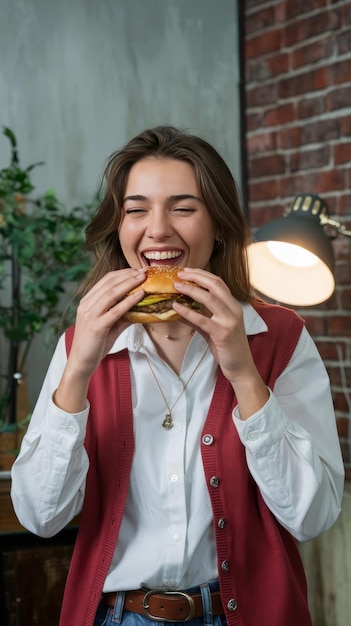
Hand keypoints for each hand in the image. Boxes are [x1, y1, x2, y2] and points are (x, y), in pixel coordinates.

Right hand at [67, 268, 146, 376]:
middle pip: (109, 283)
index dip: (122, 273)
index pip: (105, 281)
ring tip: (143, 278)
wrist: (81, 362)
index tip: (137, 270)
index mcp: (87, 302)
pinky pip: (115, 311)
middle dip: (128, 275)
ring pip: (111, 294)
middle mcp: (86, 305)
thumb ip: (123, 314)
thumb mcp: (110, 325)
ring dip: (129, 284)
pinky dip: (129, 301)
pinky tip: (140, 295)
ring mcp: (90, 315)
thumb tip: (141, 307)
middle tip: (144, 271)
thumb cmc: (95, 344)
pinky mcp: (96, 326)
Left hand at [173, 268, 268, 418]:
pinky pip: (202, 319)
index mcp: (233, 306)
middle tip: (180, 273)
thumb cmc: (227, 348)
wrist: (241, 367)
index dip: (202, 274)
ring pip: (210, 298)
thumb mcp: (211, 329)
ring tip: (176, 286)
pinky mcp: (223, 334)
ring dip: (191, 290)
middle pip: (215, 285)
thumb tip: (180, 308)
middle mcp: (234, 310)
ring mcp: (230, 321)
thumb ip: (199, 317)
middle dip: (197, 276)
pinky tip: (176, 307)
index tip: (187, 270)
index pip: (218, 283)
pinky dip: (188, 311)